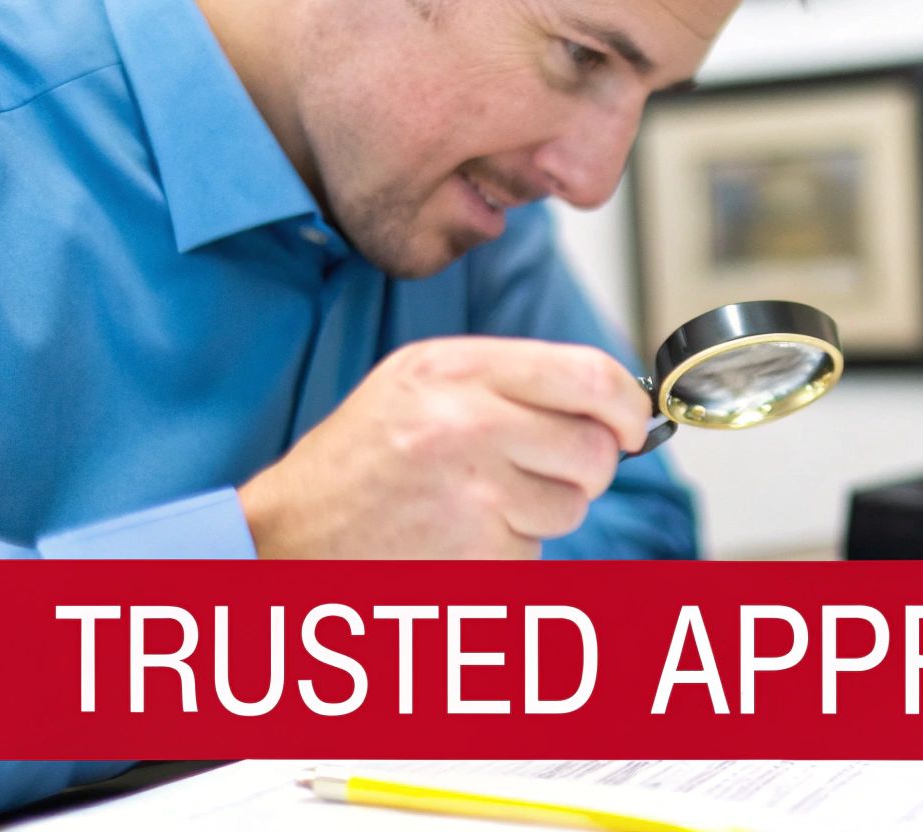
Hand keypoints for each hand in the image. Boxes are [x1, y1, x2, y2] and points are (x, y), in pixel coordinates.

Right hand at [237, 337, 652, 558]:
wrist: (288, 536)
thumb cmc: (361, 460)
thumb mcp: (421, 383)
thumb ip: (512, 380)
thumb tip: (611, 399)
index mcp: (455, 369)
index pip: (589, 375)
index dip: (628, 406)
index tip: (634, 424)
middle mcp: (466, 424)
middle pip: (595, 449)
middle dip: (590, 468)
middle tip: (552, 471)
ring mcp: (473, 494)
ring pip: (572, 505)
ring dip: (544, 511)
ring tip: (478, 503)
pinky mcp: (476, 554)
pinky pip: (537, 549)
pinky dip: (511, 549)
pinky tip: (459, 536)